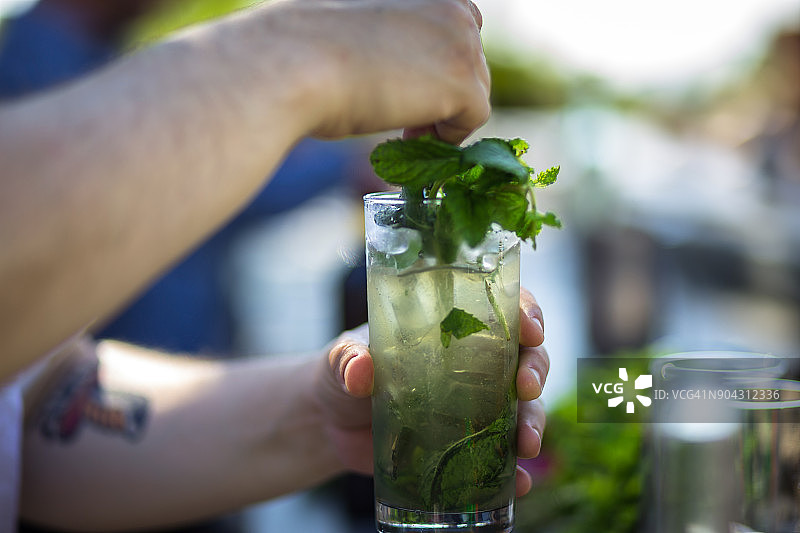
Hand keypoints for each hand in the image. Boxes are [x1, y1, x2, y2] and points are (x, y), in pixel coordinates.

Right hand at [265, 0, 489, 143]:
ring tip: (403, 129)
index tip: (408, 84)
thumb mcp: (352, 20)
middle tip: (407, 116)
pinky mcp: (464, 79)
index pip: (453, 19)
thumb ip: (388, 30)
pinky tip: (410, 135)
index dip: (435, 57)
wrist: (291, 65)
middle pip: (470, 54)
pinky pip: (475, 116)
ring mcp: (461, 38)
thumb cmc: (302, 46)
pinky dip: (449, 135)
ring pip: (475, 85)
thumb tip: (400, 61)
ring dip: (444, 111)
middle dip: (444, 87)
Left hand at [317, 288, 549, 495]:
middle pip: (524, 357)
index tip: (531, 328)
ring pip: (523, 408)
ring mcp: (474, 406)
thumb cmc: (342, 373)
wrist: (331, 424)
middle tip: (527, 387)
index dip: (525, 312)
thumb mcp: (340, 358)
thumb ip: (348, 359)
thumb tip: (360, 371)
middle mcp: (473, 364)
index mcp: (450, 328)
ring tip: (527, 445)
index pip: (500, 310)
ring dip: (533, 423)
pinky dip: (515, 471)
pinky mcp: (466, 445)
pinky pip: (502, 456)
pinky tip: (517, 483)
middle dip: (535, 370)